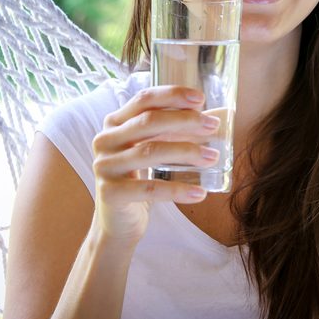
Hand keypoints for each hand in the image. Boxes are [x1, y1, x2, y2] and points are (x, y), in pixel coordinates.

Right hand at [90, 85, 219, 245]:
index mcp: (115, 123)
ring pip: (150, 152)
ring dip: (186, 151)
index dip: (171, 95)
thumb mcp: (151, 150)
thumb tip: (214, 119)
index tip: (200, 98)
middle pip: (148, 121)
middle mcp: (105, 140)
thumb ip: (172, 132)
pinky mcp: (110, 193)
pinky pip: (149, 188)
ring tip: (212, 157)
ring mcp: (105, 166)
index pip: (143, 99)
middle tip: (213, 126)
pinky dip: (177, 190)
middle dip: (184, 120)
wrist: (117, 223)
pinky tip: (200, 192)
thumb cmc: (140, 179)